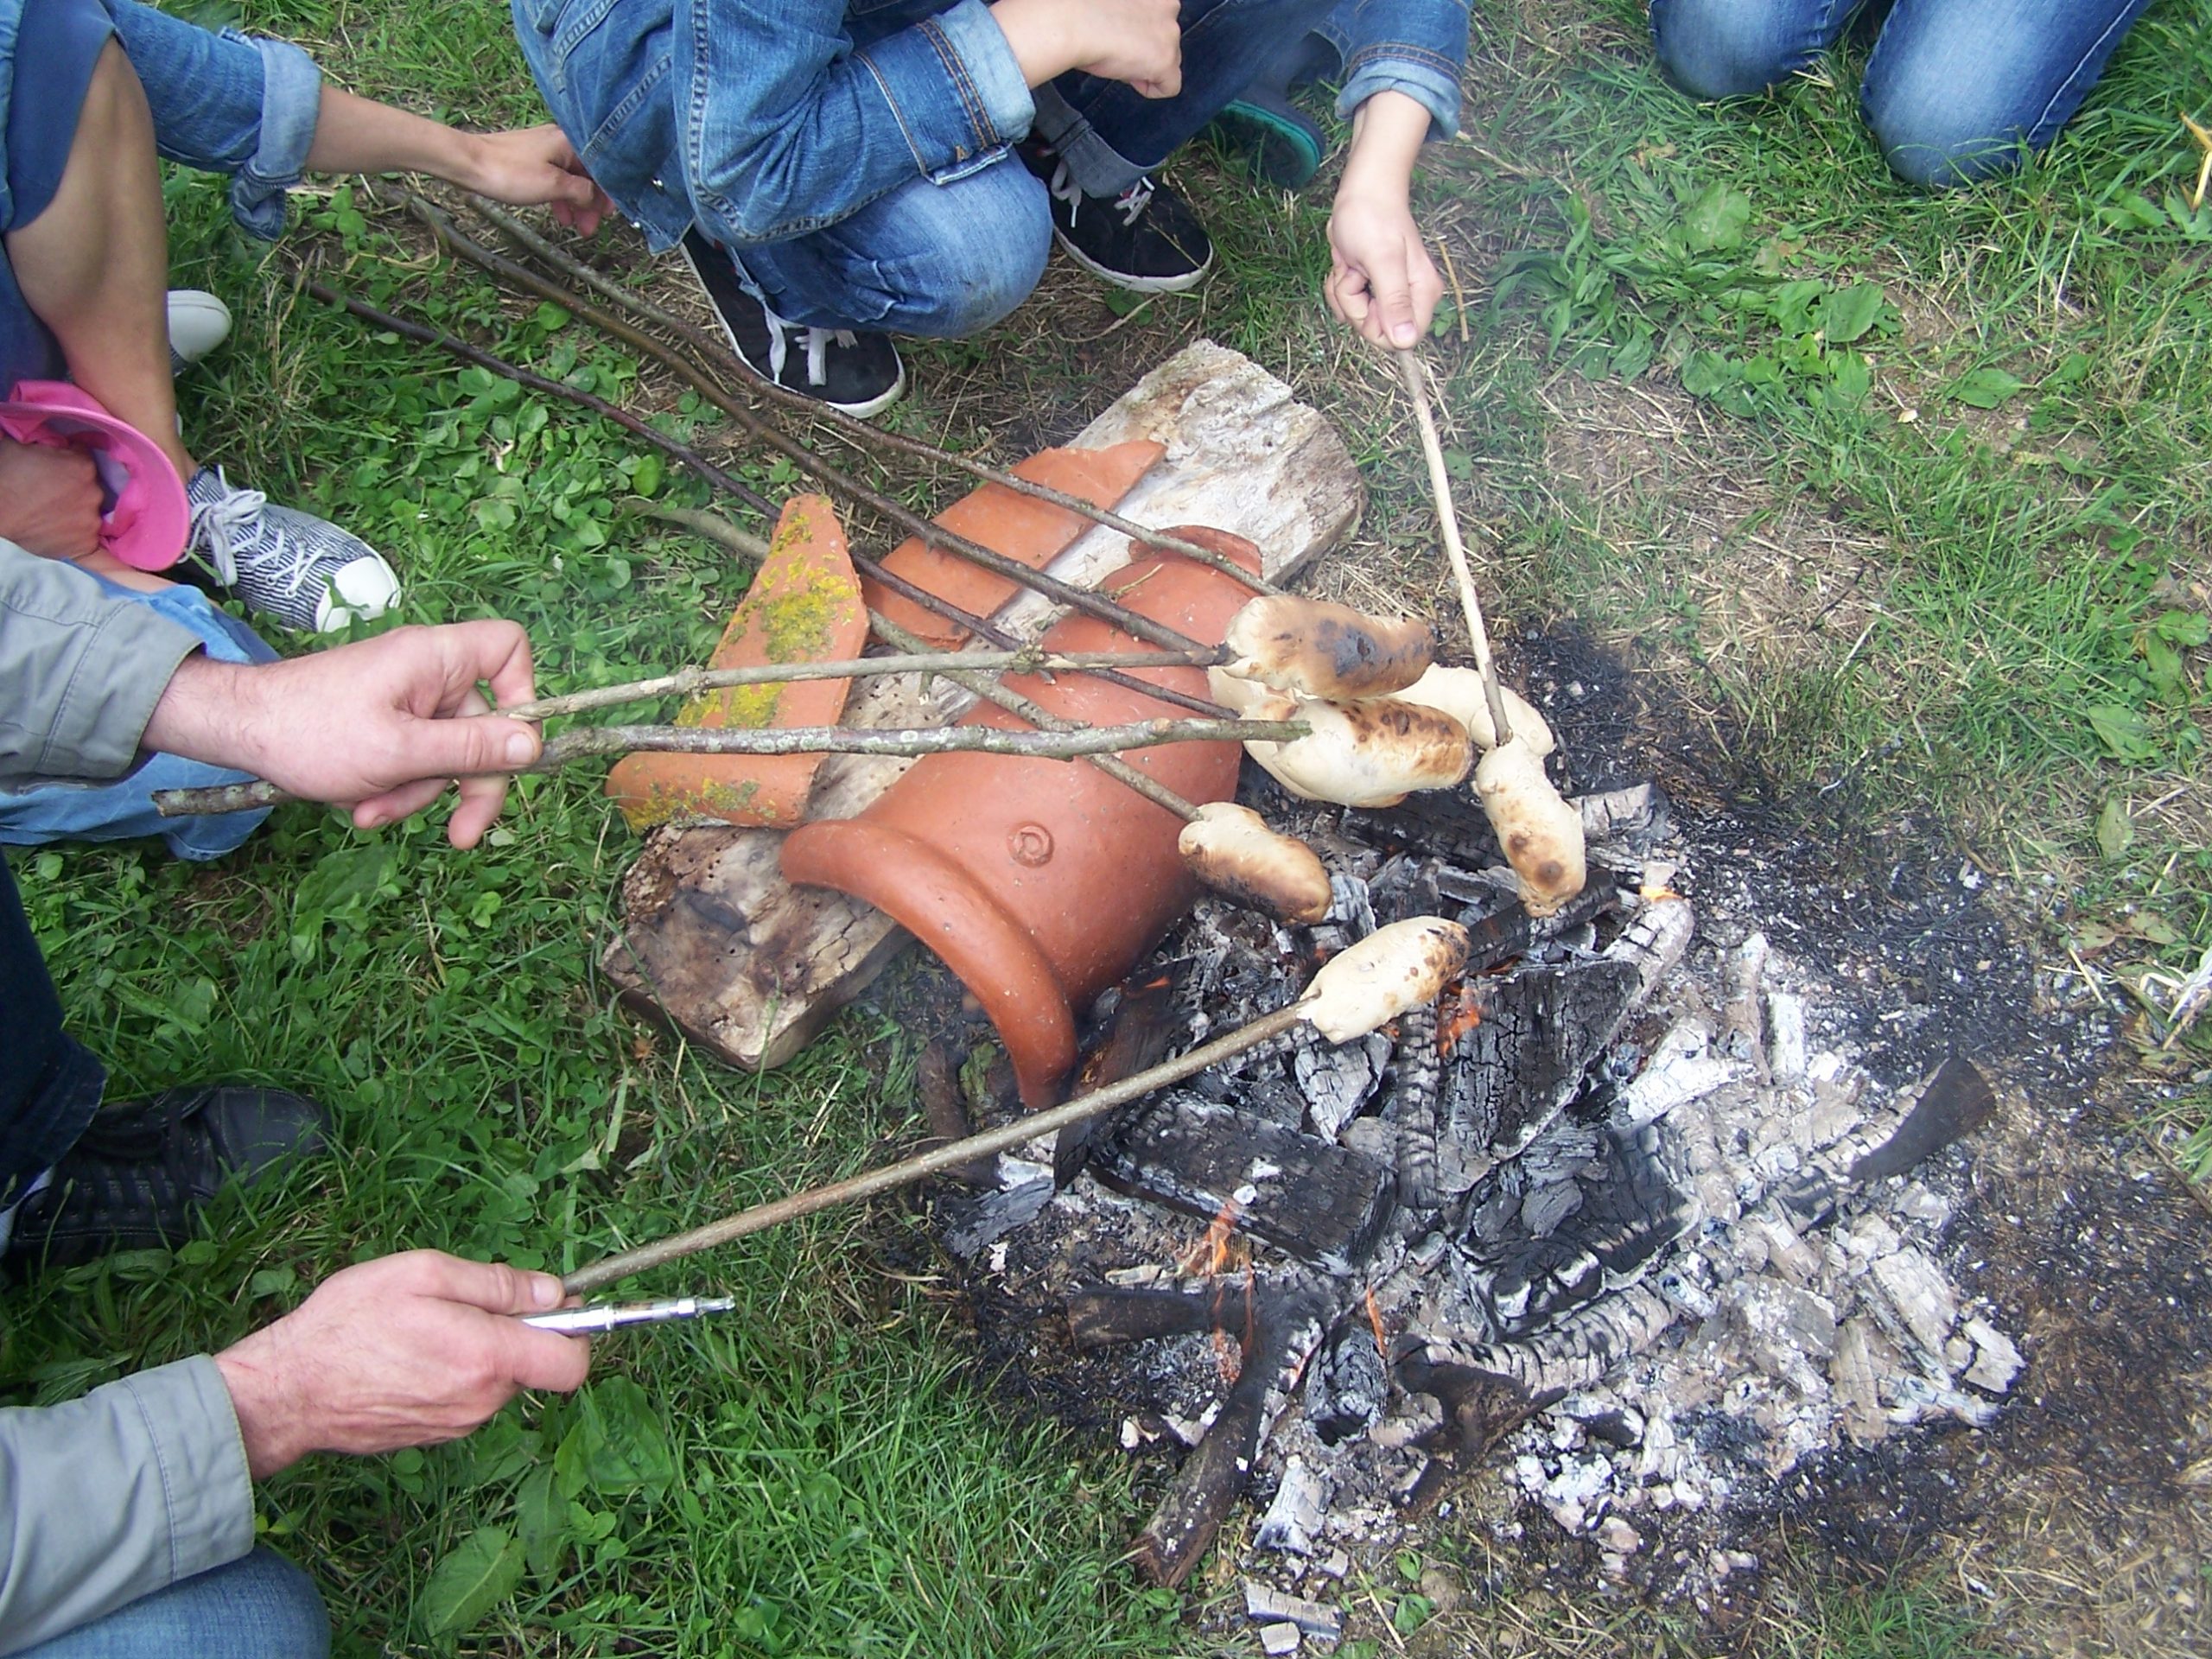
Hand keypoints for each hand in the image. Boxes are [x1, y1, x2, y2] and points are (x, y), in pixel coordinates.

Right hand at [0, 438, 103, 560]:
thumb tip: (61, 445)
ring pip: (90, 515)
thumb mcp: (26, 445)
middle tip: (50, 494)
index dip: (69, 465)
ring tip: (50, 515)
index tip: (55, 470)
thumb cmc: (4, 474)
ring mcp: (91, 522)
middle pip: (91, 489)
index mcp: (83, 466)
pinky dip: (95, 552)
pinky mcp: (85, 545)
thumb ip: (53, 445)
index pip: (85, 462)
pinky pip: (97, 549)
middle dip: (75, 489)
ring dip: (77, 514)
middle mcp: (94, 493)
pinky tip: (93, 553)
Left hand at [143, 619, 541, 847]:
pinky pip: (413, 758)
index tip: (512, 743)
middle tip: (462, 834)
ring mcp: (405, 698)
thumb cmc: (311, 731)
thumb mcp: (400, 751)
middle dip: (467, 782)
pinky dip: (394, 786)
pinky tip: (361, 804)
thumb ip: (470, 749)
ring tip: (372, 810)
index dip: (524, 691)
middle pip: (483, 724)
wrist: (237, 731)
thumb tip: (533, 744)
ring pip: (445, 752)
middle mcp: (426, 672)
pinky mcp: (385, 722)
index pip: (508, 648)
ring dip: (416, 792)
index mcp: (435, 658)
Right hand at [215, 1252, 589, 1479]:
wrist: (287, 1390)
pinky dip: (453, 1376)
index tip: (554, 1308)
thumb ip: (498, 1284)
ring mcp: (456, 1425)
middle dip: (514, 1334)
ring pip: (496, 1383)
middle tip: (461, 1306)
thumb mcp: (424, 1274)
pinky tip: (410, 1357)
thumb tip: (553, 1292)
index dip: (577, 1332)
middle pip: (531, 1367)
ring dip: (479, 1354)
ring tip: (425, 1330)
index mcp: (487, 1358)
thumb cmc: (349, 1322)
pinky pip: (465, 1400)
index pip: (573, 1364)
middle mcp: (480, 1401)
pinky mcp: (432, 1437)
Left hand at [461, 126, 613, 233]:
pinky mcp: (530, 158)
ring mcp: (544, 149)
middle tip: (589, 228)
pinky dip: (559, 196)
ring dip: (575, 203)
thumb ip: (582, 192)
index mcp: (570, 143)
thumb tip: (595, 197)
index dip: (607, 195)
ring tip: (574, 226)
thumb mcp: (553, 185)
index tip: (608, 216)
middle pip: (586, 175)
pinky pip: (554, 178)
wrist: (468, 162)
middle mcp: (560, 141)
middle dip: (590, 203)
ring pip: (570, 179)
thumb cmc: (508, 171)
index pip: (601, 170)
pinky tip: (557, 212)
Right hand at [991, 0, 1181, 97]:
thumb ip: (1126, 11)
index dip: (1139, 32)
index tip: (1121, 37)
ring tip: (1117, 60)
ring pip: (1168, 60)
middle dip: (1145, 49)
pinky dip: (1150, 89)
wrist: (1074, 21)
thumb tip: (1122, 30)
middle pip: (1166, 38)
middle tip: (1117, 50)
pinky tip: (1129, 79)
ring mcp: (1170, 34)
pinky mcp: (1166, 61)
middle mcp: (1169, 6)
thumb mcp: (1110, 2)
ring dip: (1145, 65)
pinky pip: (1170, 87)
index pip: (1160, 15)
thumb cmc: (1080, 7)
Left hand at [1324, 189, 1442, 349]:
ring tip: (1351, 264)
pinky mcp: (1371, 288)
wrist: (1362, 192)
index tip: (1367, 293)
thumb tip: (1406, 341)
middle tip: (1356, 273)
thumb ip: (1394, 300)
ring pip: (1358, 318)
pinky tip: (1346, 265)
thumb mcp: (1382, 259)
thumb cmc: (1372, 217)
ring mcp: (1389, 294)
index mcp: (1421, 295)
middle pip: (1374, 331)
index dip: (1373, 323)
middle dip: (1355, 303)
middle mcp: (1409, 298)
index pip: (1399, 341)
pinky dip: (1339, 287)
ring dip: (1344, 293)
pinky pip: (1349, 306)